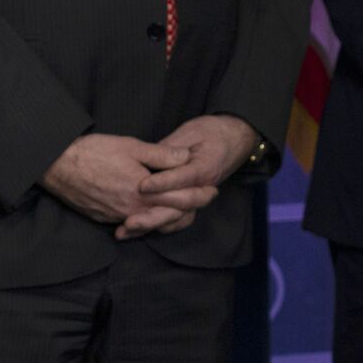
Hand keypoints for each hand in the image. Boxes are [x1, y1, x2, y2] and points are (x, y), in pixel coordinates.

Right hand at [40, 133, 197, 224]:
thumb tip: (187, 157)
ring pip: (150, 222)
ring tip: (185, 206)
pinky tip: (154, 213)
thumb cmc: (95, 152)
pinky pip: (132, 224)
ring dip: (169, 215)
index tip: (212, 190)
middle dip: (189, 207)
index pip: (178, 199)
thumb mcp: (133, 146)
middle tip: (205, 198)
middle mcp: (130, 211)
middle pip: (168, 215)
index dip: (198, 194)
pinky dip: (147, 220)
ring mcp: (116, 217)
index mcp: (142, 194)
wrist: (57, 165)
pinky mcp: (104, 218)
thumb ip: (162, 155)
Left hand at [121, 114, 258, 238]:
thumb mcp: (190, 132)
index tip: (141, 186)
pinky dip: (159, 226)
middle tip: (130, 220)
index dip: (162, 183)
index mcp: (205, 166)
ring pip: (178, 218)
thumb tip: (149, 161)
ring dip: (153, 225)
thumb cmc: (211, 132)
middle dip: (154, 215)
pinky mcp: (192, 202)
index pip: (182, 178)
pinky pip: (177, 220)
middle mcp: (204, 186)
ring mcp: (198, 197)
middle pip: (180, 207)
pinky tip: (136, 230)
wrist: (234, 138)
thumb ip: (169, 149)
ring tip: (128, 229)